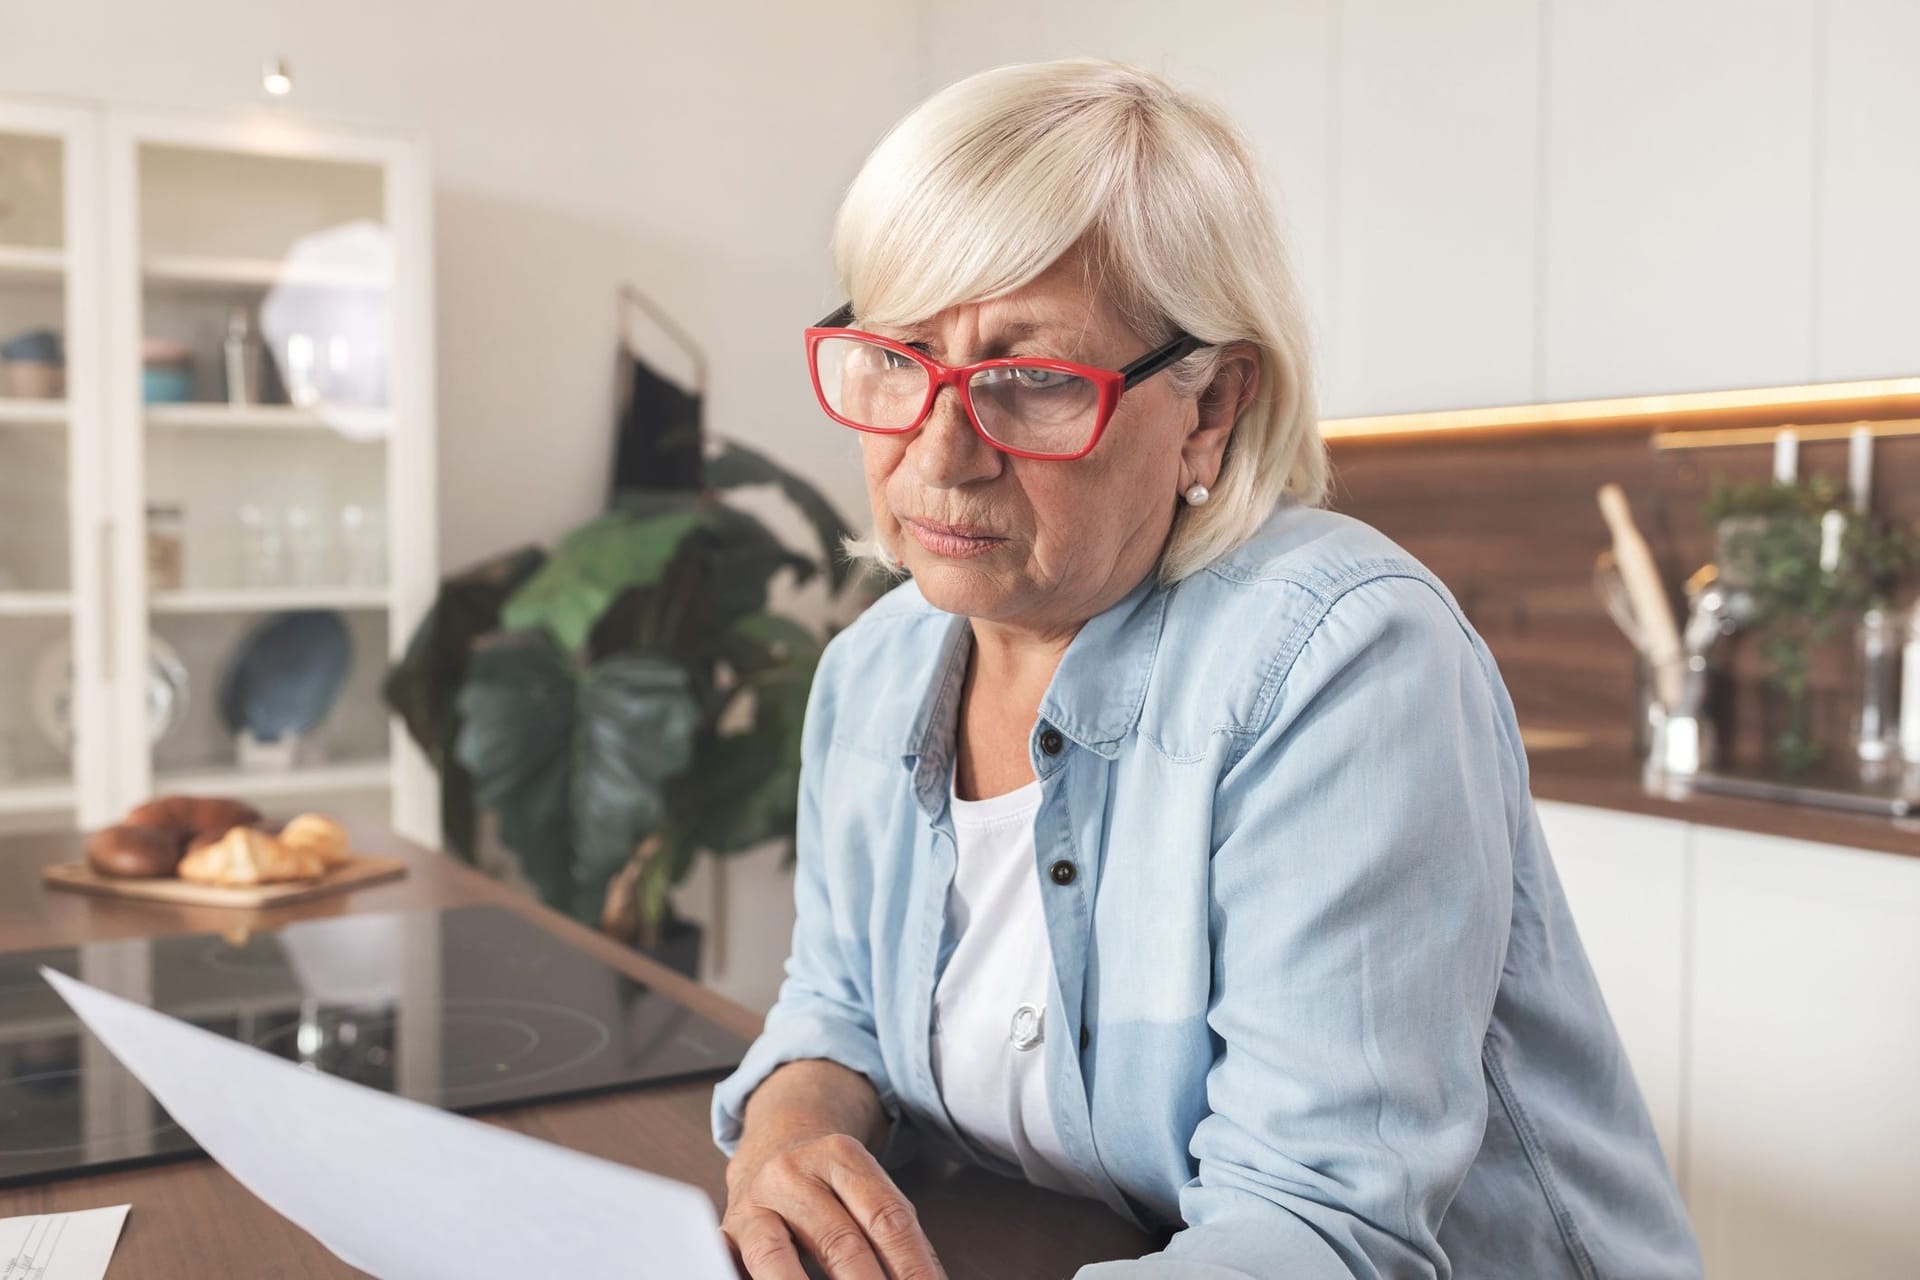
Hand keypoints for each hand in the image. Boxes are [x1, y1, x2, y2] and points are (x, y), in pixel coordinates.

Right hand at [723, 1131, 945, 1279]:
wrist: (771, 1142)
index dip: (911, 1264)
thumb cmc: (829, 1181)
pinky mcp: (726, 1232)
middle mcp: (792, 1173)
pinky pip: (733, 1266)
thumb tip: (927, 1279)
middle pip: (839, 1240)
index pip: (885, 1217)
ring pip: (776, 1255)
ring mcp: (754, 1203)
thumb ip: (892, 1231)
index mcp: (840, 1155)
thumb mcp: (865, 1186)